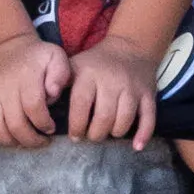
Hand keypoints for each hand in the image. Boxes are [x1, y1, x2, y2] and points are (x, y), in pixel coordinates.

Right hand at [0, 34, 67, 147]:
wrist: (11, 46)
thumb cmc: (37, 57)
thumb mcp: (56, 57)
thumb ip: (61, 74)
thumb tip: (52, 92)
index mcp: (26, 76)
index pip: (34, 107)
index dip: (44, 123)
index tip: (50, 128)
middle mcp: (4, 85)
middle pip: (15, 123)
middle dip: (30, 139)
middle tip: (41, 141)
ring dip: (8, 141)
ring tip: (22, 143)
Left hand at [65, 34, 159, 149]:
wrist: (131, 46)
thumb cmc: (96, 62)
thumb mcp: (74, 65)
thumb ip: (58, 83)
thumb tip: (45, 105)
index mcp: (90, 74)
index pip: (81, 105)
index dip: (77, 126)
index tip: (75, 135)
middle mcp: (112, 81)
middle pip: (104, 118)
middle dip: (95, 134)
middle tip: (91, 136)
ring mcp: (132, 88)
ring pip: (124, 120)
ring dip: (114, 133)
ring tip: (107, 133)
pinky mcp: (148, 94)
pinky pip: (149, 117)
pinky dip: (144, 134)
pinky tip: (136, 146)